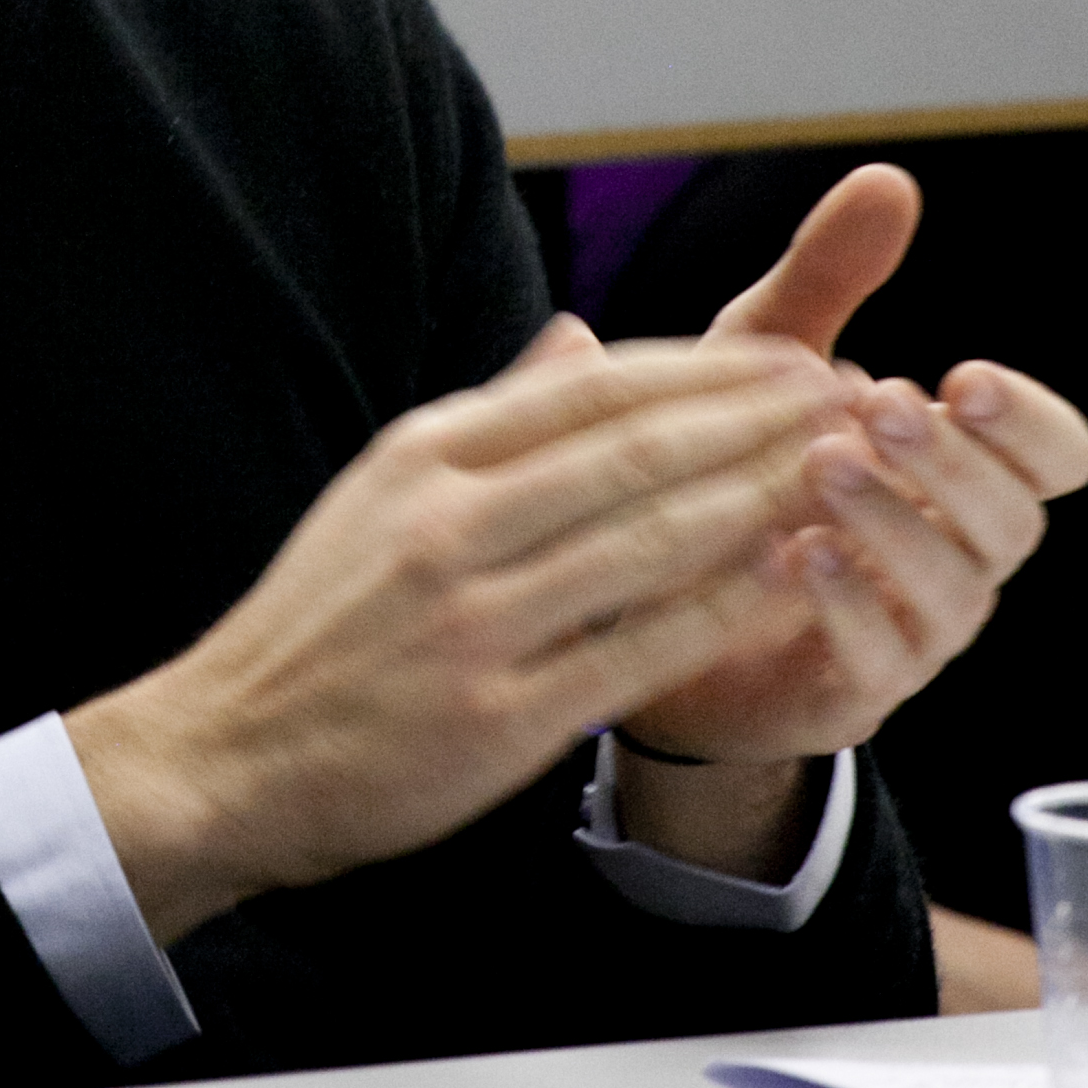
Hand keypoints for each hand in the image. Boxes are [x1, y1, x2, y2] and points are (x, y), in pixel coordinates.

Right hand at [68, 322, 840, 942]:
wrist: (232, 751)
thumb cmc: (322, 622)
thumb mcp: (385, 489)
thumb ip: (495, 414)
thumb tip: (582, 335)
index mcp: (426, 454)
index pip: (593, 387)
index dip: (707, 368)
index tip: (794, 354)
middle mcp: (449, 522)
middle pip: (637, 450)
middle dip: (760, 417)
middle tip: (854, 394)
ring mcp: (475, 619)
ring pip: (651, 539)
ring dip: (764, 497)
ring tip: (849, 472)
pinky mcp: (498, 714)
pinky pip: (639, 649)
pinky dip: (724, 609)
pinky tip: (793, 580)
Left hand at [610, 163, 1087, 771]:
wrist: (641, 602)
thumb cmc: (729, 465)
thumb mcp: (765, 355)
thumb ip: (830, 277)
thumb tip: (890, 179)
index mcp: (959, 471)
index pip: (1056, 456)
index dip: (1030, 420)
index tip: (965, 378)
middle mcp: (957, 551)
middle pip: (1016, 517)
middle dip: (954, 458)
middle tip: (880, 404)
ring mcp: (914, 628)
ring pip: (958, 588)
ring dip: (896, 522)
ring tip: (821, 465)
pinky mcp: (852, 691)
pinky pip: (882, 661)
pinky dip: (846, 606)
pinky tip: (795, 554)